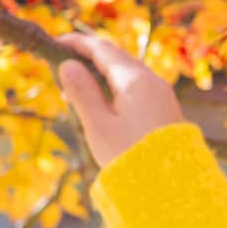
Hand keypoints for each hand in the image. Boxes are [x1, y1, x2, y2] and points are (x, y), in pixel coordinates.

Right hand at [54, 30, 185, 168]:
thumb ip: (82, 93)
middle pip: (117, 56)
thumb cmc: (130, 157)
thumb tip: (68, 65)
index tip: (55, 42)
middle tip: (61, 63)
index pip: (103, 49)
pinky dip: (114, 84)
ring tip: (74, 86)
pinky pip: (136, 85)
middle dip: (88, 56)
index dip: (77, 43)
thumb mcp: (98, 126)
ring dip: (101, 72)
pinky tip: (99, 100)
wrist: (171, 185)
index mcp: (135, 80)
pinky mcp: (164, 106)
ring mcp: (161, 93)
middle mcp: (152, 80)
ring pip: (127, 71)